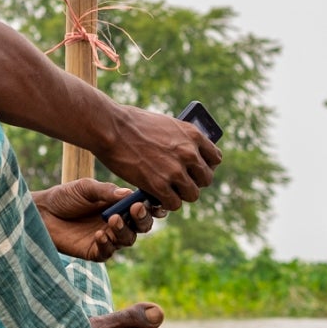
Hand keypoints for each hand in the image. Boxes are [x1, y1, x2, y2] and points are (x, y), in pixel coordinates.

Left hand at [37, 177, 153, 261]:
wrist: (41, 213)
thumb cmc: (64, 197)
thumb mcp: (85, 188)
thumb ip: (106, 191)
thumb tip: (128, 194)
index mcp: (120, 205)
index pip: (143, 208)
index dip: (153, 207)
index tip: (155, 203)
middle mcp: (118, 222)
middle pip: (142, 226)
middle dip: (142, 219)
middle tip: (135, 210)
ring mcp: (107, 238)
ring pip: (128, 240)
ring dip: (124, 231)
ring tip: (112, 220)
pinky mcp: (94, 252)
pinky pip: (108, 252)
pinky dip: (107, 244)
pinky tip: (99, 235)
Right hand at [98, 107, 219, 208]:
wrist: (111, 128)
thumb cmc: (133, 123)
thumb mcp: (167, 124)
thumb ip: (181, 139)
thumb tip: (188, 153)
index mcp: (193, 135)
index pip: (215, 158)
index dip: (205, 166)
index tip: (196, 170)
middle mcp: (189, 153)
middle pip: (206, 179)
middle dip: (193, 182)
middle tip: (179, 182)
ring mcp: (175, 171)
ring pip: (192, 194)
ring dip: (180, 194)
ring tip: (168, 190)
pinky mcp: (159, 185)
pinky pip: (174, 203)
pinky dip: (166, 202)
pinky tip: (156, 196)